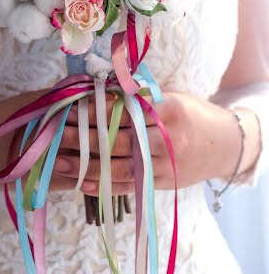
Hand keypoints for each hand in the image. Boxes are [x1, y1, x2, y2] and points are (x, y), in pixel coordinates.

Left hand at [48, 91, 241, 194]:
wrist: (223, 144)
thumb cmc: (191, 113)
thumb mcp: (170, 96)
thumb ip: (138, 96)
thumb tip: (99, 90)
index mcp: (168, 110)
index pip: (124, 111)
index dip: (95, 111)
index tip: (69, 108)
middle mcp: (167, 139)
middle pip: (118, 139)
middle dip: (82, 137)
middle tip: (53, 133)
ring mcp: (165, 165)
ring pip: (120, 167)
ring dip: (86, 165)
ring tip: (58, 161)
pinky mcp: (163, 184)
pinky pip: (130, 186)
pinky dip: (105, 186)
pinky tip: (82, 183)